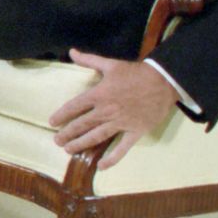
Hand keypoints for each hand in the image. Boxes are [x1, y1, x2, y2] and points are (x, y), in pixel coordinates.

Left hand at [47, 50, 179, 168]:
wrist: (164, 81)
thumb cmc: (136, 73)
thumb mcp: (111, 64)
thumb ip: (89, 60)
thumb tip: (71, 51)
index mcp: (99, 94)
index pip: (74, 106)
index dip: (62, 115)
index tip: (52, 122)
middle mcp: (107, 111)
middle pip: (82, 124)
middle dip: (67, 134)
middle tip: (57, 141)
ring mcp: (121, 123)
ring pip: (97, 137)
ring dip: (81, 144)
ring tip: (69, 150)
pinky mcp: (136, 131)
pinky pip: (122, 147)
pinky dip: (112, 158)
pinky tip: (101, 166)